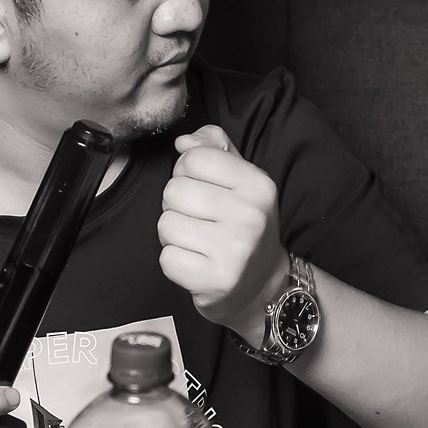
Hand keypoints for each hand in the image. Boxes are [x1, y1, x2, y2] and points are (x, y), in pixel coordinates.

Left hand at [158, 124, 288, 339]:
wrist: (261, 286)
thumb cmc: (243, 226)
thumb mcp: (240, 181)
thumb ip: (214, 150)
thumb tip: (183, 142)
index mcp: (258, 185)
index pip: (194, 158)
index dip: (187, 172)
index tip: (202, 189)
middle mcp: (251, 215)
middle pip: (174, 190)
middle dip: (177, 205)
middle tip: (198, 220)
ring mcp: (235, 250)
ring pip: (166, 224)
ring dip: (173, 234)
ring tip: (196, 242)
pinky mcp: (216, 281)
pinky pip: (167, 258)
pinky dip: (174, 261)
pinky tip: (195, 263)